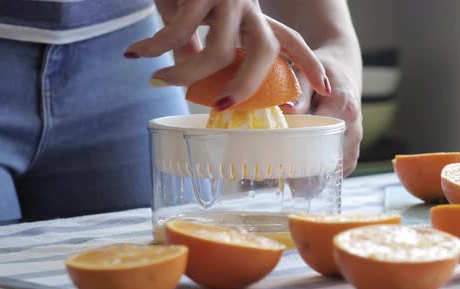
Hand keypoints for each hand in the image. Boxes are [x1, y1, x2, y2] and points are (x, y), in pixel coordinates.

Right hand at [125, 0, 330, 109]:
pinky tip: (134, 54)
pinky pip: (178, 31)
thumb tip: (192, 83)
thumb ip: (198, 50)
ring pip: (217, 52)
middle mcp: (248, 7)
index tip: (325, 89)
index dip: (308, 64)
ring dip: (183, 74)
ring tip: (157, 81)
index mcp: (252, 16)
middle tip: (221, 107)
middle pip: (266, 51)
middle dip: (247, 86)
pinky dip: (153, 48)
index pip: (289, 40)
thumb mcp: (195, 20)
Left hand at [280, 45, 362, 175]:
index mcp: (343, 106)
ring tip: (298, 188)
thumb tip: (285, 111)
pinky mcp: (355, 141)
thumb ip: (299, 93)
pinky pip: (346, 163)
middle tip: (289, 185)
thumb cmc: (322, 66)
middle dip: (313, 173)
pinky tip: (310, 178)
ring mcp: (357, 134)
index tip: (285, 166)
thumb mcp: (307, 72)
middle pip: (334, 157)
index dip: (303, 152)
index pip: (322, 138)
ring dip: (323, 176)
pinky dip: (330, 172)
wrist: (342, 65)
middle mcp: (354, 124)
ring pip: (342, 165)